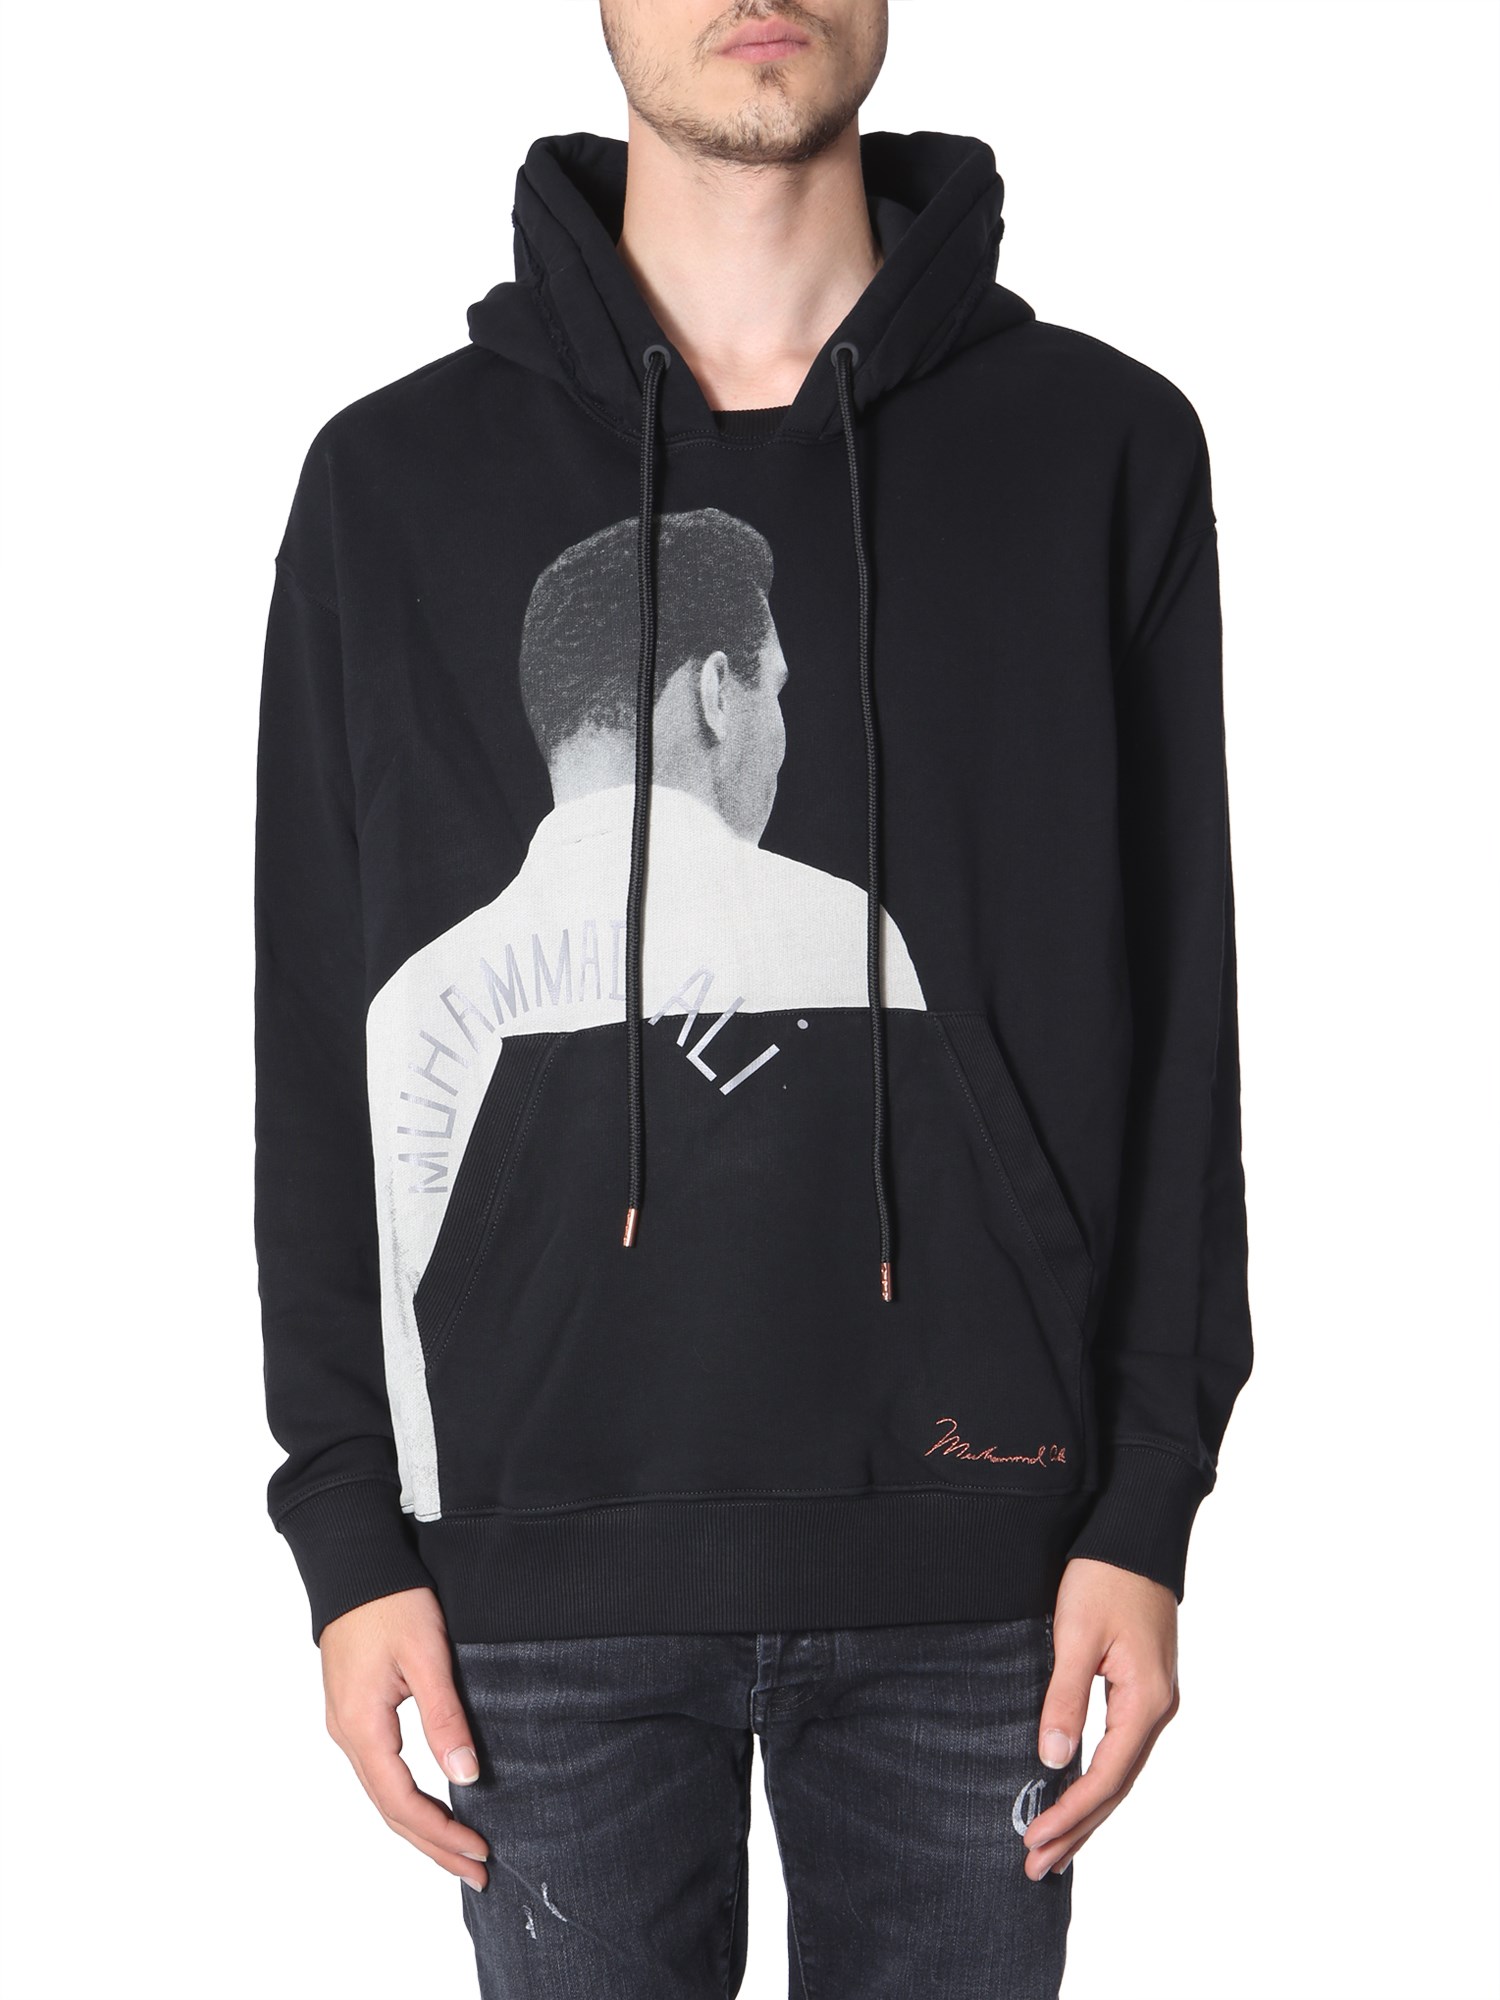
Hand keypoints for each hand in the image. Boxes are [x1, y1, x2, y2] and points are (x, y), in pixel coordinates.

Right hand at [320, 1586, 489, 1891]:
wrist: (353, 1563)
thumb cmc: (391, 1601)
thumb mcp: (427, 1656)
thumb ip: (445, 1717)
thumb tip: (468, 1775)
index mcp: (362, 1727)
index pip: (403, 1802)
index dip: (441, 1833)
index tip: (480, 1851)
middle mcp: (347, 1735)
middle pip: (391, 1810)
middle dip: (434, 1845)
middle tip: (477, 1872)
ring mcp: (347, 1726)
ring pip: (384, 1794)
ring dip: (421, 1826)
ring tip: (459, 1852)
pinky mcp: (354, 1712)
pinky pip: (380, 1772)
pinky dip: (407, 1800)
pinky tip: (431, 1806)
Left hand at [1021, 1556, 1180, 1879]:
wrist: (1137, 1534)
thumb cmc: (1104, 1575)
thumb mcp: (1076, 1633)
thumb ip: (1065, 1697)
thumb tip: (1052, 1760)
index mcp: (1147, 1701)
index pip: (1106, 1776)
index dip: (1070, 1814)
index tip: (1032, 1840)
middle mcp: (1158, 1709)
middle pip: (1117, 1787)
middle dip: (1077, 1830)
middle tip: (1034, 1868)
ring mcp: (1154, 1700)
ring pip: (1120, 1772)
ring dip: (1087, 1812)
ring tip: (1053, 1850)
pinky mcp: (1143, 1689)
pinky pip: (1121, 1750)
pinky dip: (1097, 1781)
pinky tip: (1076, 1796)